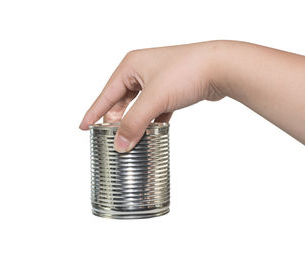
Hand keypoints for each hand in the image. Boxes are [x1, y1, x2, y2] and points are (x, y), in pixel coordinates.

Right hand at [79, 41, 224, 151]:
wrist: (221, 67)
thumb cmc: (187, 71)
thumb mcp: (154, 99)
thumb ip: (134, 124)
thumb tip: (120, 145)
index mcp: (131, 66)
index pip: (106, 94)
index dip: (94, 112)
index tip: (83, 127)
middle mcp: (143, 70)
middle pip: (122, 101)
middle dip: (117, 120)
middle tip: (111, 138)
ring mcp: (158, 79)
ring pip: (140, 105)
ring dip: (136, 122)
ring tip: (130, 138)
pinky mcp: (172, 89)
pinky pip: (156, 107)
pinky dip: (152, 120)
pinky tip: (152, 131)